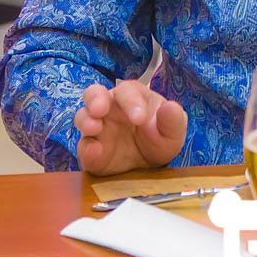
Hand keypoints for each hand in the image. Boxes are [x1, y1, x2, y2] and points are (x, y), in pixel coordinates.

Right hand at [73, 80, 187, 175]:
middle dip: (95, 99)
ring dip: (86, 121)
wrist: (151, 164)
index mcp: (132, 97)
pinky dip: (86, 150)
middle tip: (99, 109)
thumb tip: (171, 108)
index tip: (139, 118)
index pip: (127, 91)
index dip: (131, 101)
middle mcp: (109, 108)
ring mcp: (97, 129)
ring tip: (93, 128)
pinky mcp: (90, 152)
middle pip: (94, 94)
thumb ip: (173, 120)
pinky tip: (94, 152)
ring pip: (82, 117)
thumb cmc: (160, 137)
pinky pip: (84, 148)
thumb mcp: (172, 132)